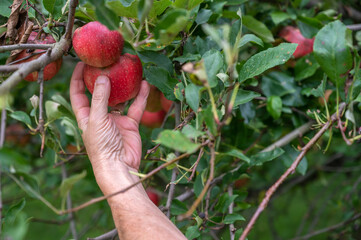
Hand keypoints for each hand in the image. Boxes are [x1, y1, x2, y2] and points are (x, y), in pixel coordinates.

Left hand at [69, 62, 149, 193]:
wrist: (119, 166)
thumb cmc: (102, 147)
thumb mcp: (97, 120)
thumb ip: (100, 99)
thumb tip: (102, 78)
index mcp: (85, 116)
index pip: (78, 94)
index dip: (77, 79)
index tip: (81, 64)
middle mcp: (100, 116)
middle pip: (100, 94)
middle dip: (103, 79)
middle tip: (108, 63)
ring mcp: (115, 120)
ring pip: (119, 99)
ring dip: (124, 87)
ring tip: (127, 71)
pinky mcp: (130, 125)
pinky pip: (135, 107)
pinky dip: (140, 97)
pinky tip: (144, 85)